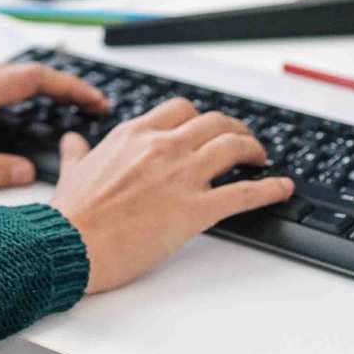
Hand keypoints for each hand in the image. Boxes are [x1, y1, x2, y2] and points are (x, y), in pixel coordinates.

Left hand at [0, 62, 110, 190]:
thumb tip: (26, 173)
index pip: (32, 79)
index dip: (70, 87)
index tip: (95, 101)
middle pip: (26, 72)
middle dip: (64, 87)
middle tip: (92, 108)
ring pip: (8, 75)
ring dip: (41, 89)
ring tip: (65, 112)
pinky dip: (17, 92)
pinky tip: (20, 115)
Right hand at [49, 97, 292, 293]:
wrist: (71, 243)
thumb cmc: (72, 214)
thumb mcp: (72, 170)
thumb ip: (76, 151)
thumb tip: (72, 141)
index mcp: (135, 134)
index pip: (180, 109)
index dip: (200, 118)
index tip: (207, 128)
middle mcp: (163, 146)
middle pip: (214, 122)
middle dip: (234, 129)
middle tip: (243, 141)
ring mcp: (182, 176)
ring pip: (233, 147)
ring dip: (254, 149)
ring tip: (261, 158)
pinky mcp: (195, 209)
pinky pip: (244, 193)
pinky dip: (270, 188)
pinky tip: (282, 188)